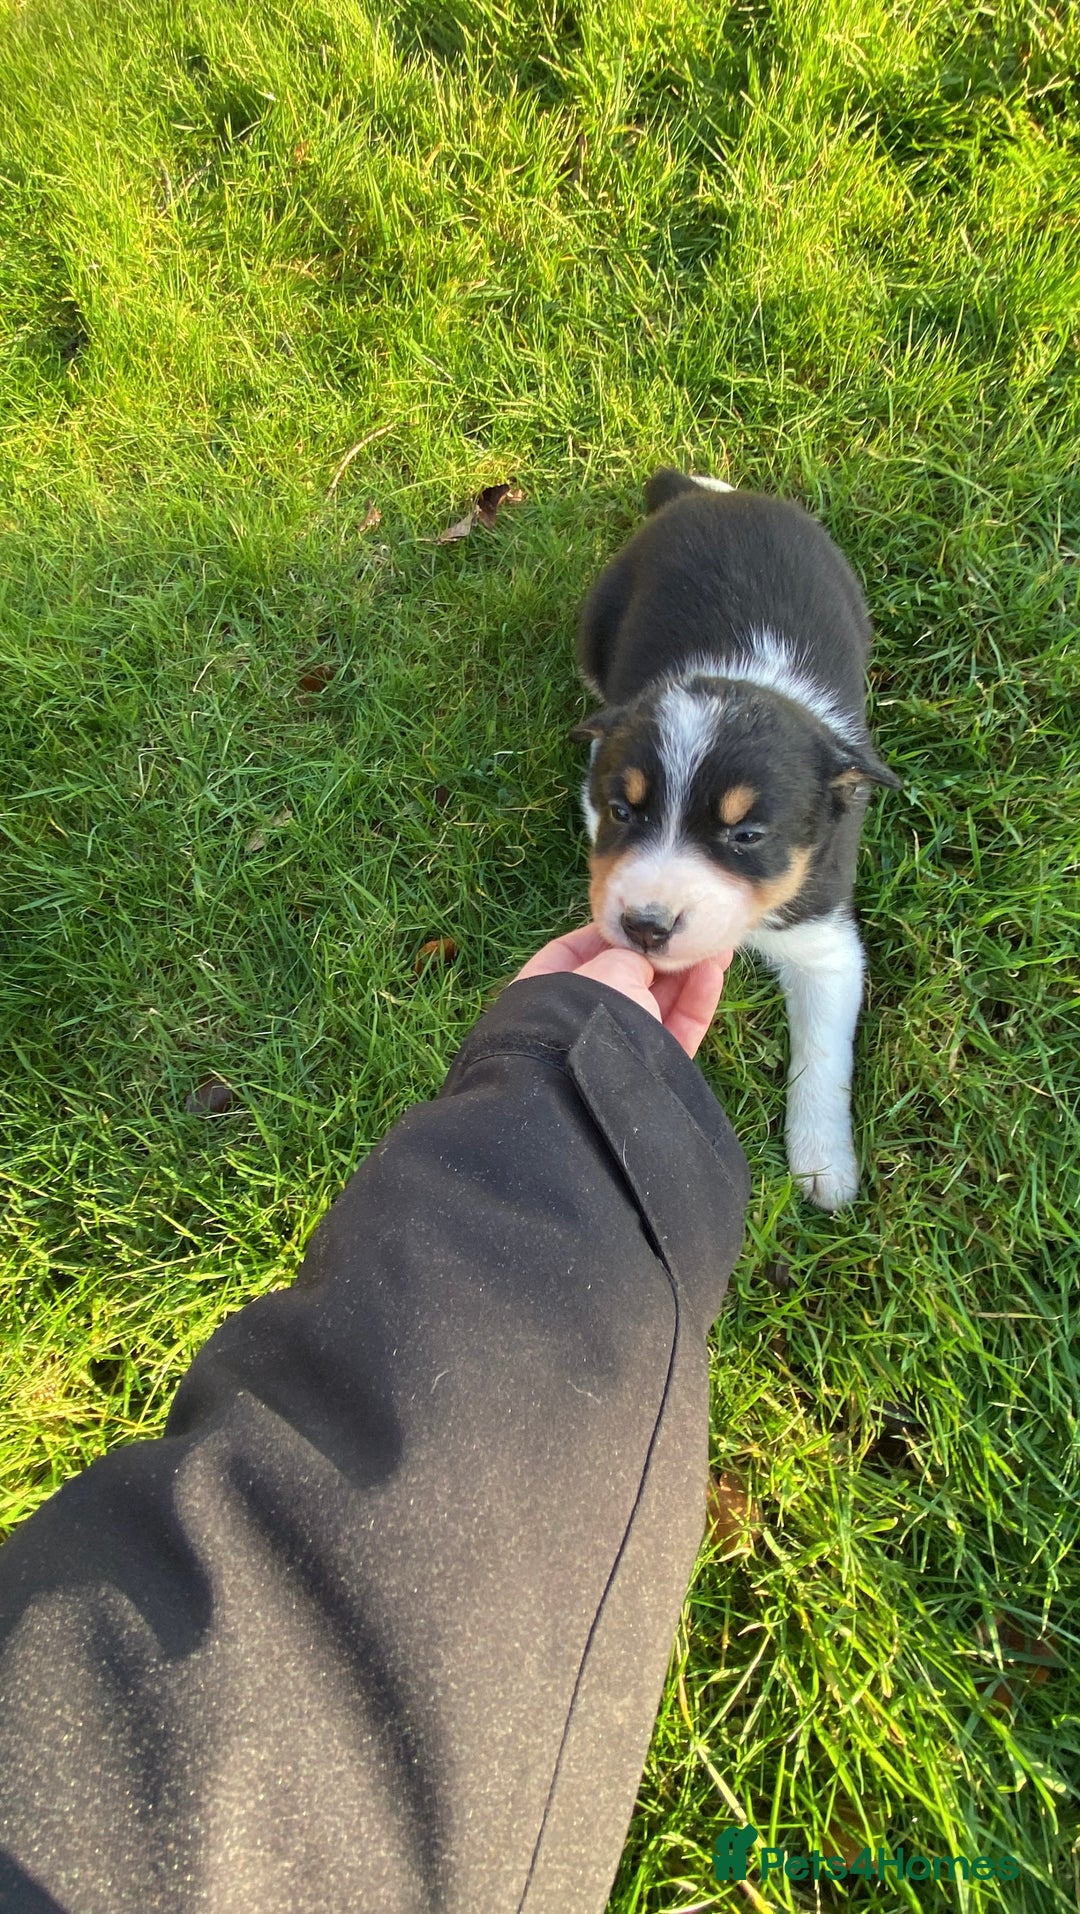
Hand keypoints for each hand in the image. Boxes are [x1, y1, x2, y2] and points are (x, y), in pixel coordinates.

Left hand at [514, 924, 731, 1057]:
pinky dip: (694, 1003)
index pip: (574, 951)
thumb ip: (629, 956)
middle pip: (624, 978)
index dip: (609, 933)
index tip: (640, 919)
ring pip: (655, 1003)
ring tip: (717, 945)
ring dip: (685, 973)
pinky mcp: (648, 1072)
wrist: (592, 1094)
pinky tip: (713, 974)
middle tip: (692, 930)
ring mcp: (614, 1048)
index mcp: (546, 991)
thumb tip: (645, 962)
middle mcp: (576, 1020)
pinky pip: (674, 1031)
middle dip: (659, 953)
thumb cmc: (584, 1015)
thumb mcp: (607, 969)